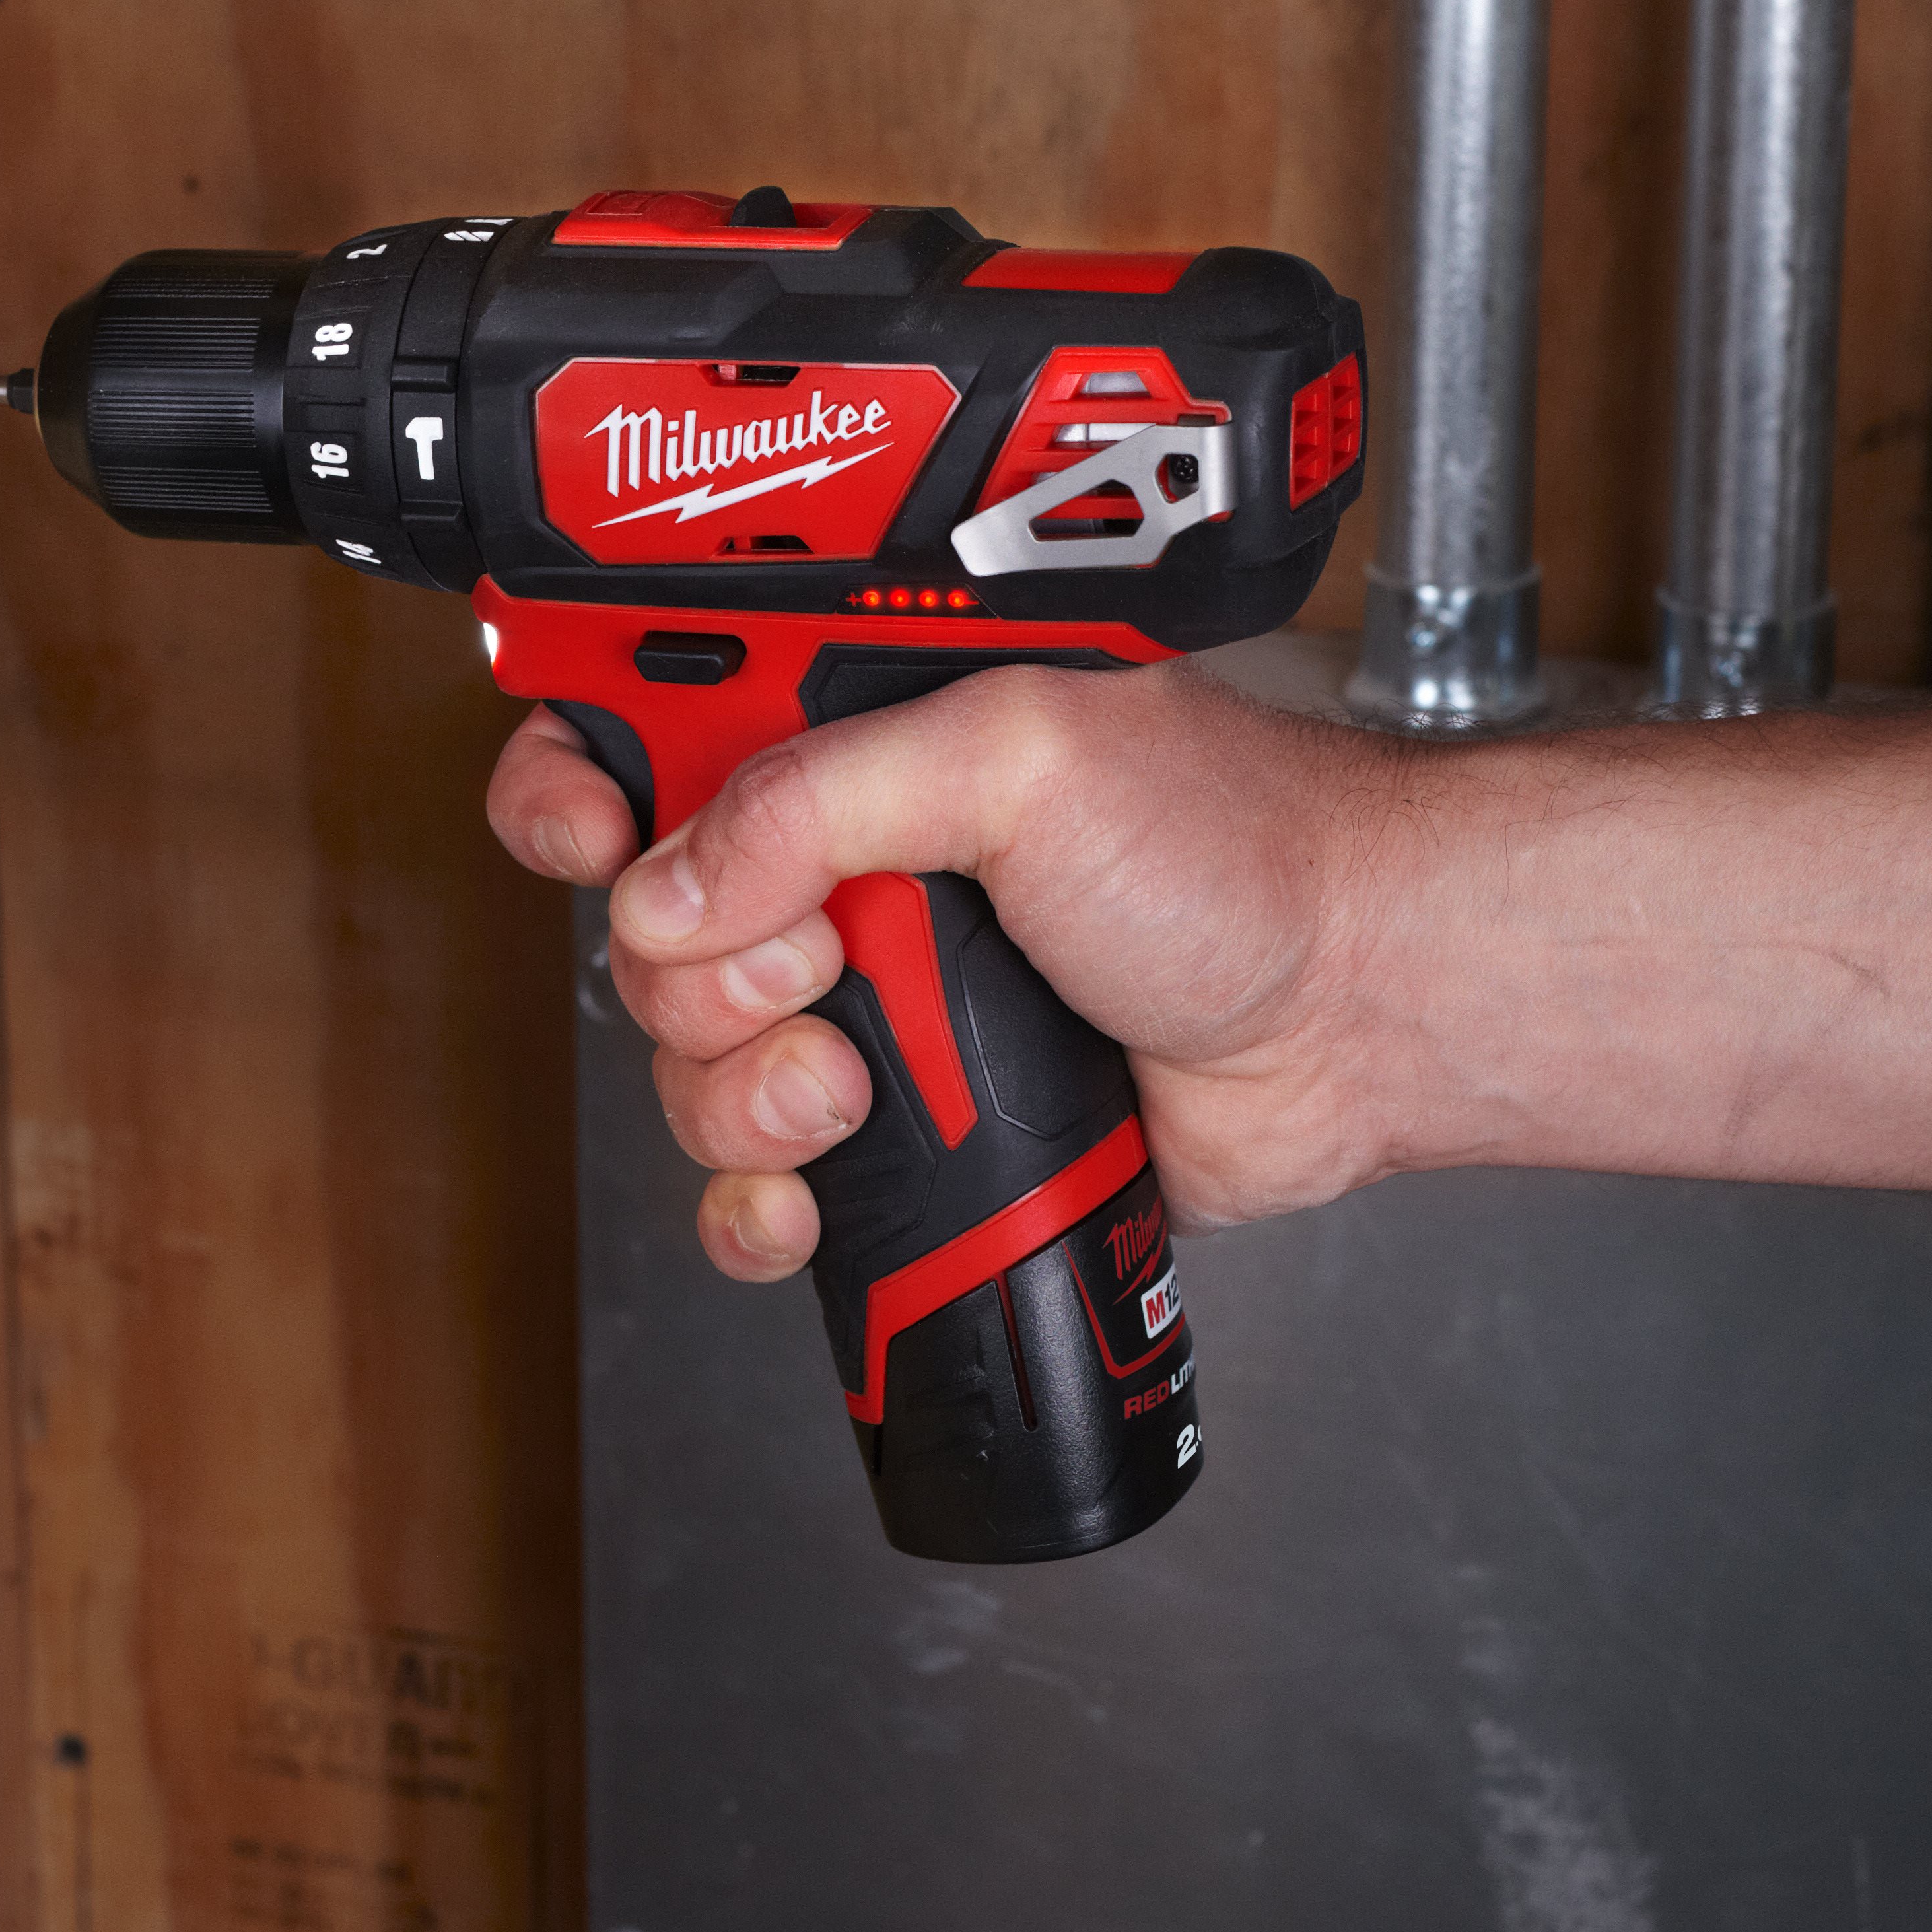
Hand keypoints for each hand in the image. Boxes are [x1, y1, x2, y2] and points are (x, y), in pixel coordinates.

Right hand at [486, 662, 1427, 1283]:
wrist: (1352, 1014)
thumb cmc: (1236, 848)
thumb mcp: (1021, 755)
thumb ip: (824, 795)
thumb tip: (668, 883)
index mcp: (854, 729)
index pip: (640, 727)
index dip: (578, 786)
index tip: (592, 839)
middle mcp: (842, 858)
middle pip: (641, 928)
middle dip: (697, 975)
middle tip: (823, 971)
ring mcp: (871, 996)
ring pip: (688, 1066)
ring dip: (741, 1095)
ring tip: (859, 1083)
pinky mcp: (906, 1124)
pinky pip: (757, 1182)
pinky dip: (758, 1205)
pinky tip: (812, 1197)